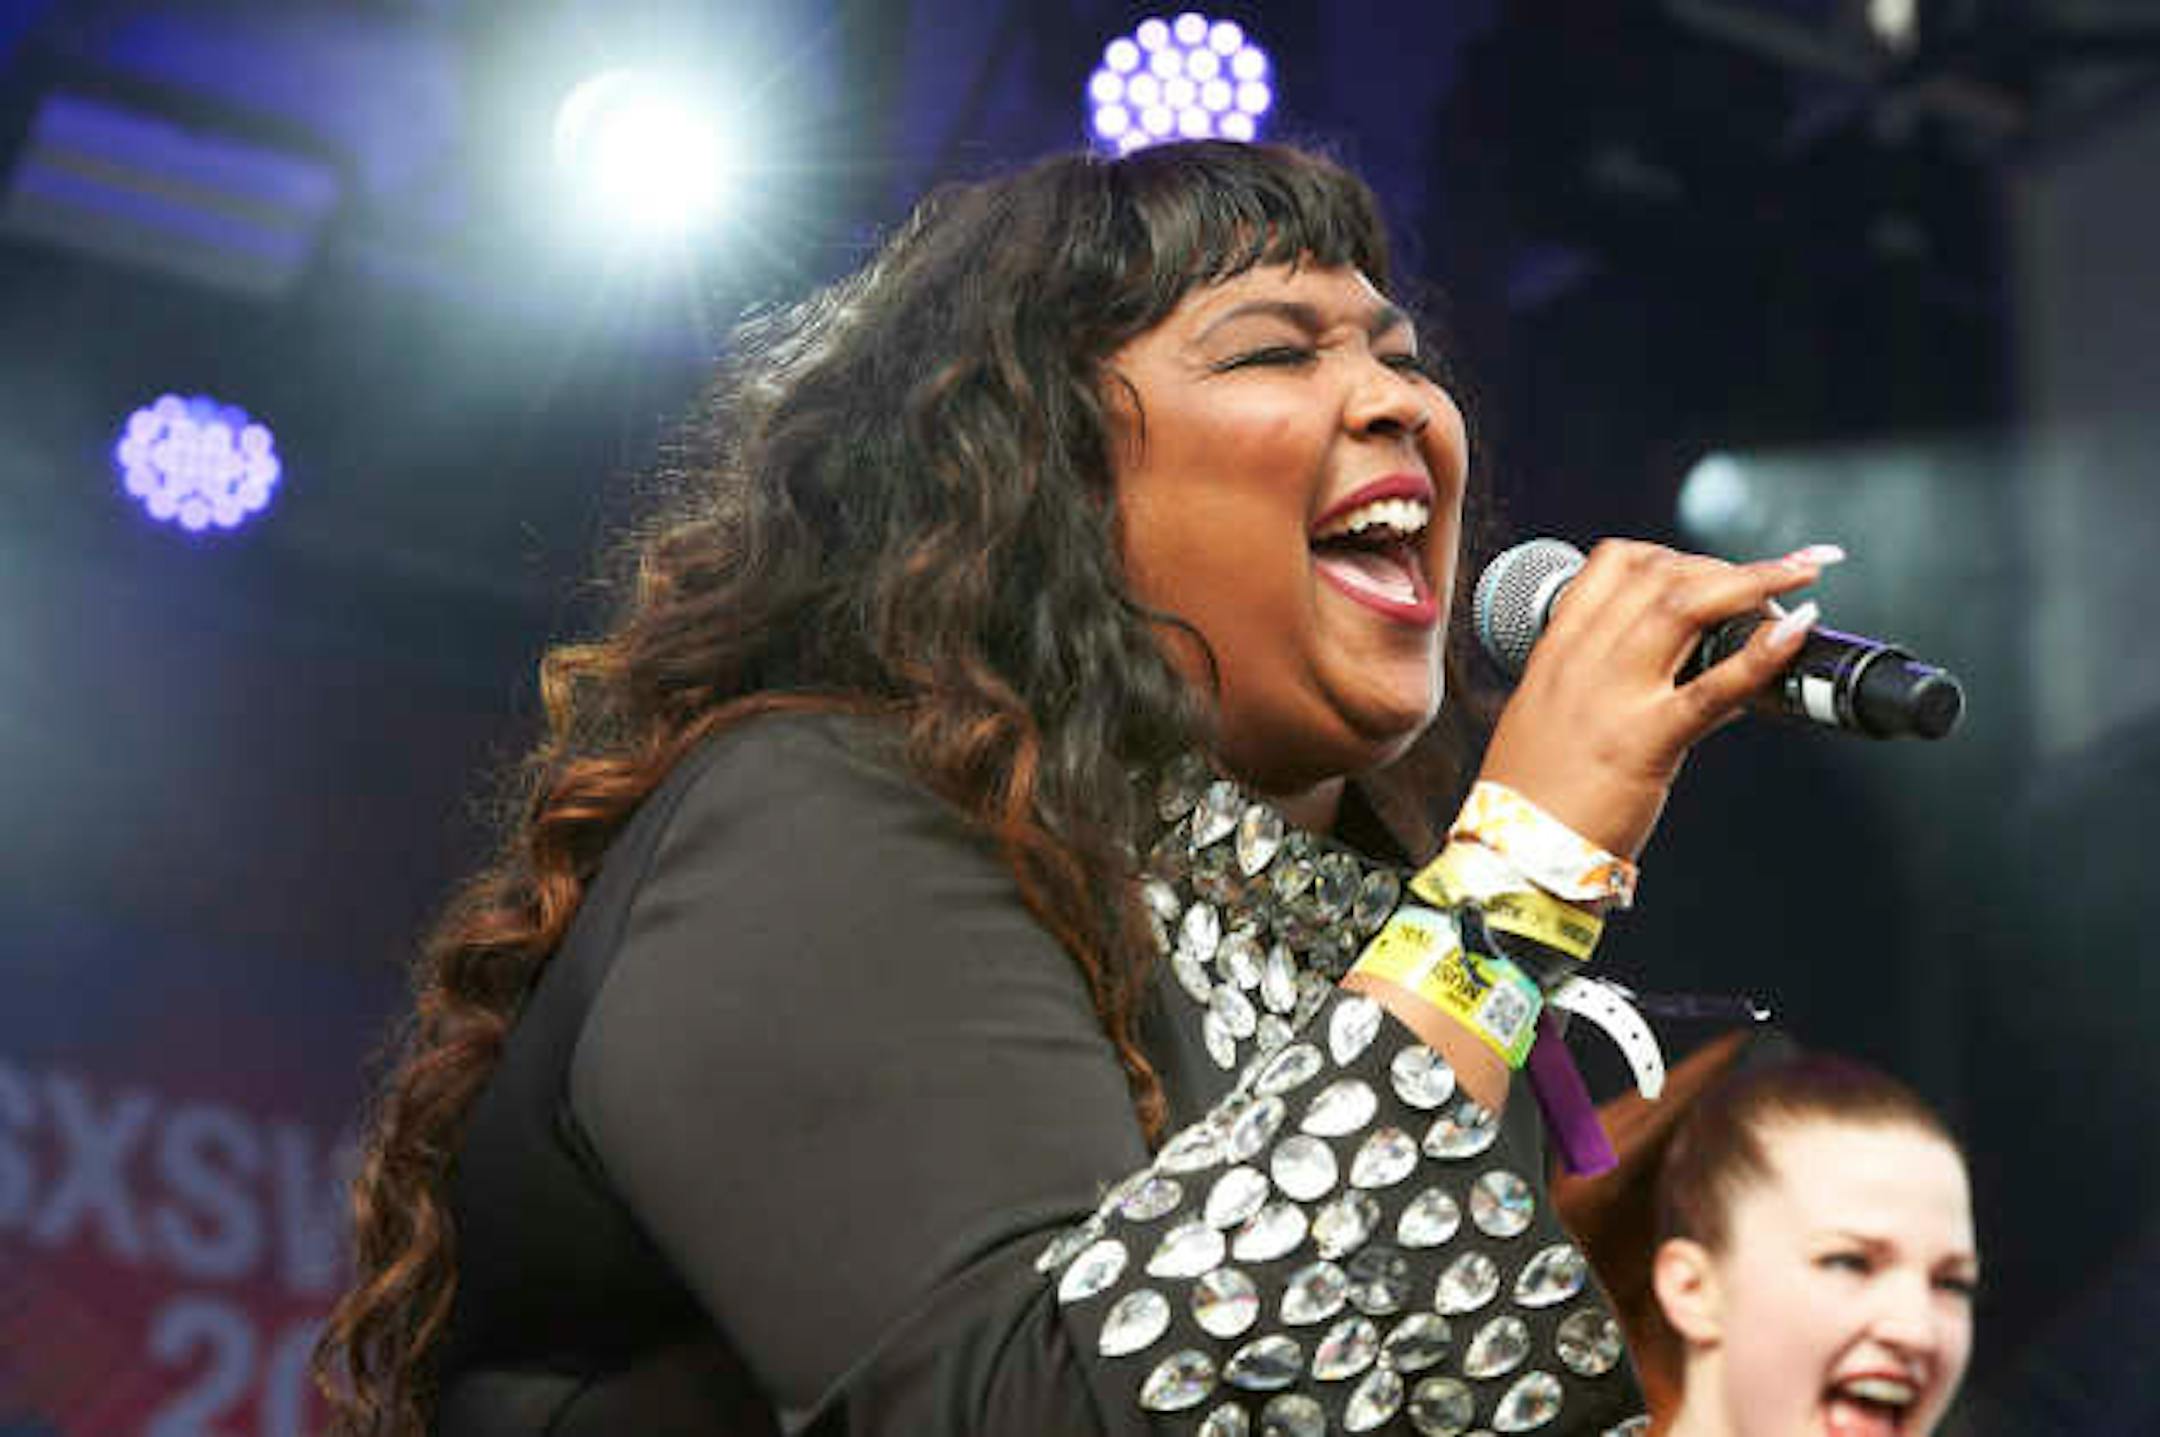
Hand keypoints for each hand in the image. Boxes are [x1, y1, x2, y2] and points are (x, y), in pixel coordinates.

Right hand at [1474, 539, 1837, 860]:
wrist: (1513, 856)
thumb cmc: (1535, 794)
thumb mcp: (1552, 717)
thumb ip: (1609, 683)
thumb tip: (1697, 669)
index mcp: (1558, 651)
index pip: (1614, 563)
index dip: (1673, 552)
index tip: (1708, 568)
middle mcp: (1584, 661)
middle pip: (1661, 575)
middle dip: (1726, 566)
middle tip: (1770, 582)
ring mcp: (1614, 697)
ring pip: (1687, 607)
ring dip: (1757, 579)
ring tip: (1802, 572)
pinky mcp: (1646, 741)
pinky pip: (1713, 686)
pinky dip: (1763, 651)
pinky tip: (1798, 628)